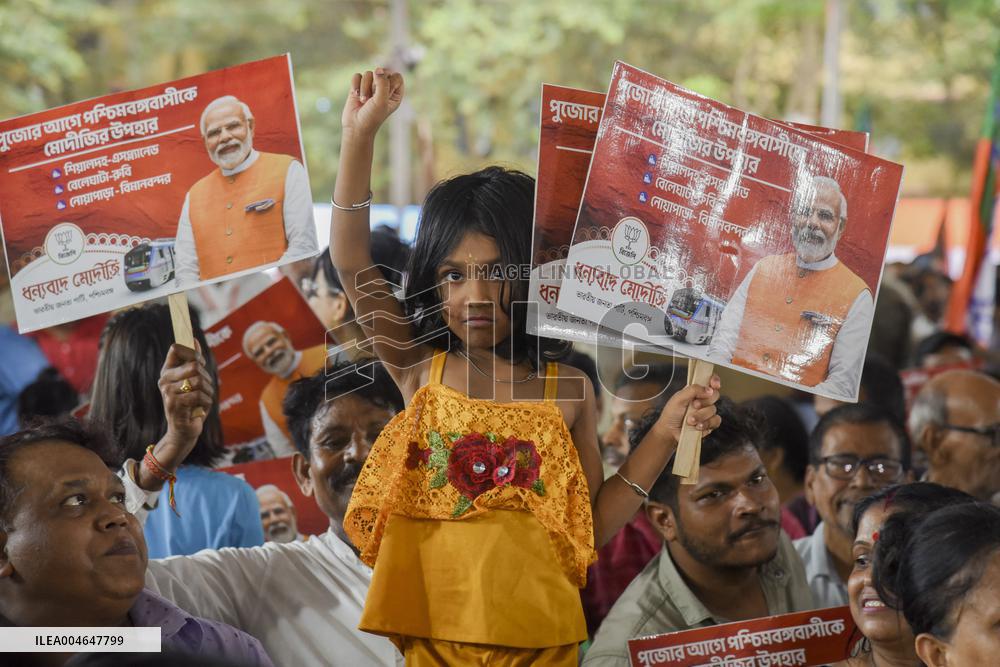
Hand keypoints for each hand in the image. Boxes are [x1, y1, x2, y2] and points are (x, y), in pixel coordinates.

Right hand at [155, 342, 213, 462]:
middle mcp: (164, 379)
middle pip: (194, 365)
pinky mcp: (174, 404)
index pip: (176, 348)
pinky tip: (201, 408)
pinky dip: (207, 402)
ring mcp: (167, 392)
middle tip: (205, 388)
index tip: (200, 362)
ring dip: (208, 391)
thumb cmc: (191, 403)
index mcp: (167, 370)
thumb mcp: (193, 380)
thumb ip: (193, 360)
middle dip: (206, 377)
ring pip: (199, 381)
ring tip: (203, 399)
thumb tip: (193, 340)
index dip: (193, 353)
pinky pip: (199, 395)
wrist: (183, 431)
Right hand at [342, 67, 404, 141]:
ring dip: (364, 88)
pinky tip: (356, 96)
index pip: (397, 76)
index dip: (389, 82)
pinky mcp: (359, 86)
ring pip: (368, 74)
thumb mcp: (381, 101)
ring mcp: (371, 87)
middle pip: (382, 72)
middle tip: (372, 98)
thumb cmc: (372, 117)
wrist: (356, 127)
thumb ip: (383, 84)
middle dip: (375, 85)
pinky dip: (355, 85)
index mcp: (395, 93)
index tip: (384, 94)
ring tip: (364, 101)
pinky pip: (357, 76)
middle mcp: (384, 88)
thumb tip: (378, 69)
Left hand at [652, 374, 721, 442]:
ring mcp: (707, 412)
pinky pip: (716, 421)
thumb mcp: (679, 398)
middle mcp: (703, 400)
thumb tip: (709, 390)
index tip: (715, 385)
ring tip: (689, 420)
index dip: (715, 380)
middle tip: (694, 405)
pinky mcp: (710, 424)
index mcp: (696, 391)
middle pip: (715, 395)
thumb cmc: (672, 413)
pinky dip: (706, 424)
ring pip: (714, 410)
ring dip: (701, 415)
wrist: (670, 431)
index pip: (710, 381)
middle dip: (704, 401)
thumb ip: (693, 390)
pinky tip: (697, 426)